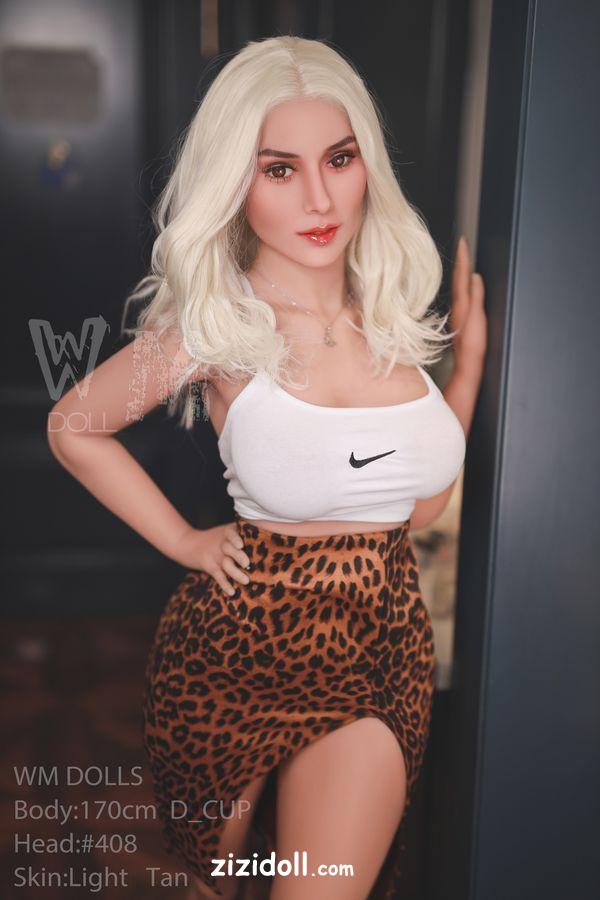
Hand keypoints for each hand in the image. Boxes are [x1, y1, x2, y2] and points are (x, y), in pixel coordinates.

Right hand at [170, 522, 250, 596]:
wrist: (187, 543)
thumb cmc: (214, 538)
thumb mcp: (224, 531)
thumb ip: (240, 534)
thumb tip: (266, 544)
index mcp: (226, 533)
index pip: (231, 533)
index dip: (235, 538)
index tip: (240, 545)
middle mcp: (221, 543)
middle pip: (229, 549)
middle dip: (238, 556)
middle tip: (247, 564)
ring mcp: (214, 555)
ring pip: (225, 565)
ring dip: (235, 573)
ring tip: (246, 581)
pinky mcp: (209, 566)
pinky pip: (218, 576)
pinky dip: (225, 585)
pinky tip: (232, 592)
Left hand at [450, 235, 486, 372]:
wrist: (467, 365)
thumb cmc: (473, 345)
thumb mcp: (476, 318)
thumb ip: (476, 296)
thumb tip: (474, 276)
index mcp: (462, 303)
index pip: (461, 275)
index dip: (463, 257)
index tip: (462, 241)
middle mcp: (458, 307)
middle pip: (458, 279)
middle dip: (461, 260)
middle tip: (462, 244)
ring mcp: (458, 314)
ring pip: (458, 288)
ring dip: (461, 273)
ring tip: (463, 260)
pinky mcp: (460, 321)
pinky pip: (460, 297)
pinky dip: (462, 287)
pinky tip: (463, 288)